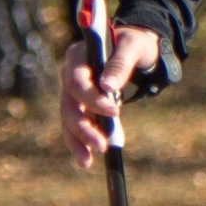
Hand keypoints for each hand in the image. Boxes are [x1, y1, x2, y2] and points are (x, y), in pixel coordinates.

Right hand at [61, 20, 160, 167]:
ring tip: (88, 161)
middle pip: (69, 103)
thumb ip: (121, 64)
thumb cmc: (135, 44)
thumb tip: (108, 87)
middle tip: (103, 145)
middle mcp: (70, 73)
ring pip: (69, 118)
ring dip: (78, 140)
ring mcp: (73, 91)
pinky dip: (79, 143)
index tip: (114, 111)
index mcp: (78, 55)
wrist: (136, 51)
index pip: (76, 81)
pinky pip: (75, 125)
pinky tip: (85, 160)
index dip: (91, 98)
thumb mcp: (134, 47)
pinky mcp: (81, 104)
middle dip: (83, 127)